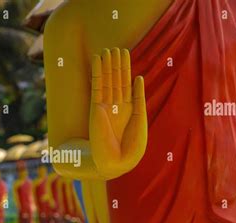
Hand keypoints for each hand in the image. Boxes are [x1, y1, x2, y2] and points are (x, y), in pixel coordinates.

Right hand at [89, 48, 147, 178]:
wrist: (117, 161)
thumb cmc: (131, 146)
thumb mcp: (140, 118)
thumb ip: (138, 98)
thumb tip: (138, 77)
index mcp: (128, 110)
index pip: (126, 85)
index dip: (125, 69)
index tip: (124, 54)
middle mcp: (116, 106)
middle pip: (116, 80)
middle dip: (116, 65)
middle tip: (116, 48)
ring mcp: (105, 106)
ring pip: (107, 81)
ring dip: (107, 65)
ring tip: (107, 49)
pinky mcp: (96, 108)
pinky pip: (97, 86)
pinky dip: (98, 73)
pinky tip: (98, 60)